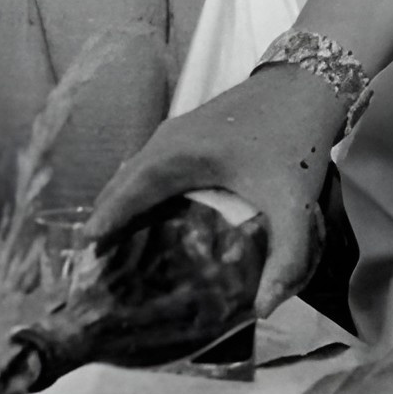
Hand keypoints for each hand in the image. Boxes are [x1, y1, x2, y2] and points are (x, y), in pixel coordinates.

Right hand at [90, 66, 349, 315]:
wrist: (309, 84)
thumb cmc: (296, 141)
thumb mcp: (293, 203)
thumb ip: (285, 257)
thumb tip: (264, 309)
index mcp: (176, 156)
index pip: (124, 196)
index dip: (103, 228)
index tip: (84, 262)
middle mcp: (165, 142)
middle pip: (121, 187)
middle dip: (106, 225)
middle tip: (95, 271)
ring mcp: (174, 133)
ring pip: (133, 176)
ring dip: (120, 209)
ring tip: (114, 252)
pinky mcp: (187, 135)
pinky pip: (149, 169)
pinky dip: (138, 195)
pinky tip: (149, 222)